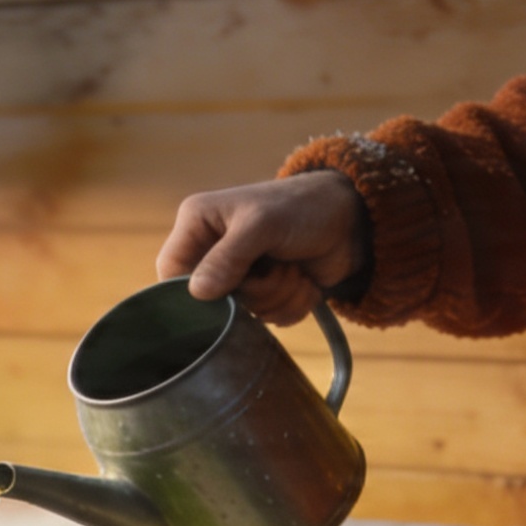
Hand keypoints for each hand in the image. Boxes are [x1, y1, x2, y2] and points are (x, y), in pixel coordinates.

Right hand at [156, 171, 367, 324]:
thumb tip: (197, 293)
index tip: (224, 293)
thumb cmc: (303, 207)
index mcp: (198, 224)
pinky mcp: (268, 292)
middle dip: (253, 292)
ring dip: (279, 297)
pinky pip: (270, 319)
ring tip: (294, 268)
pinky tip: (304, 279)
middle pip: (211, 301)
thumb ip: (228, 257)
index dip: (191, 292)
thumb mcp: (262, 224)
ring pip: (244, 314)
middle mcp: (213, 251)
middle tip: (276, 268)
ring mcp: (241, 275)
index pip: (171, 271)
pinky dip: (293, 304)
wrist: (355, 219)